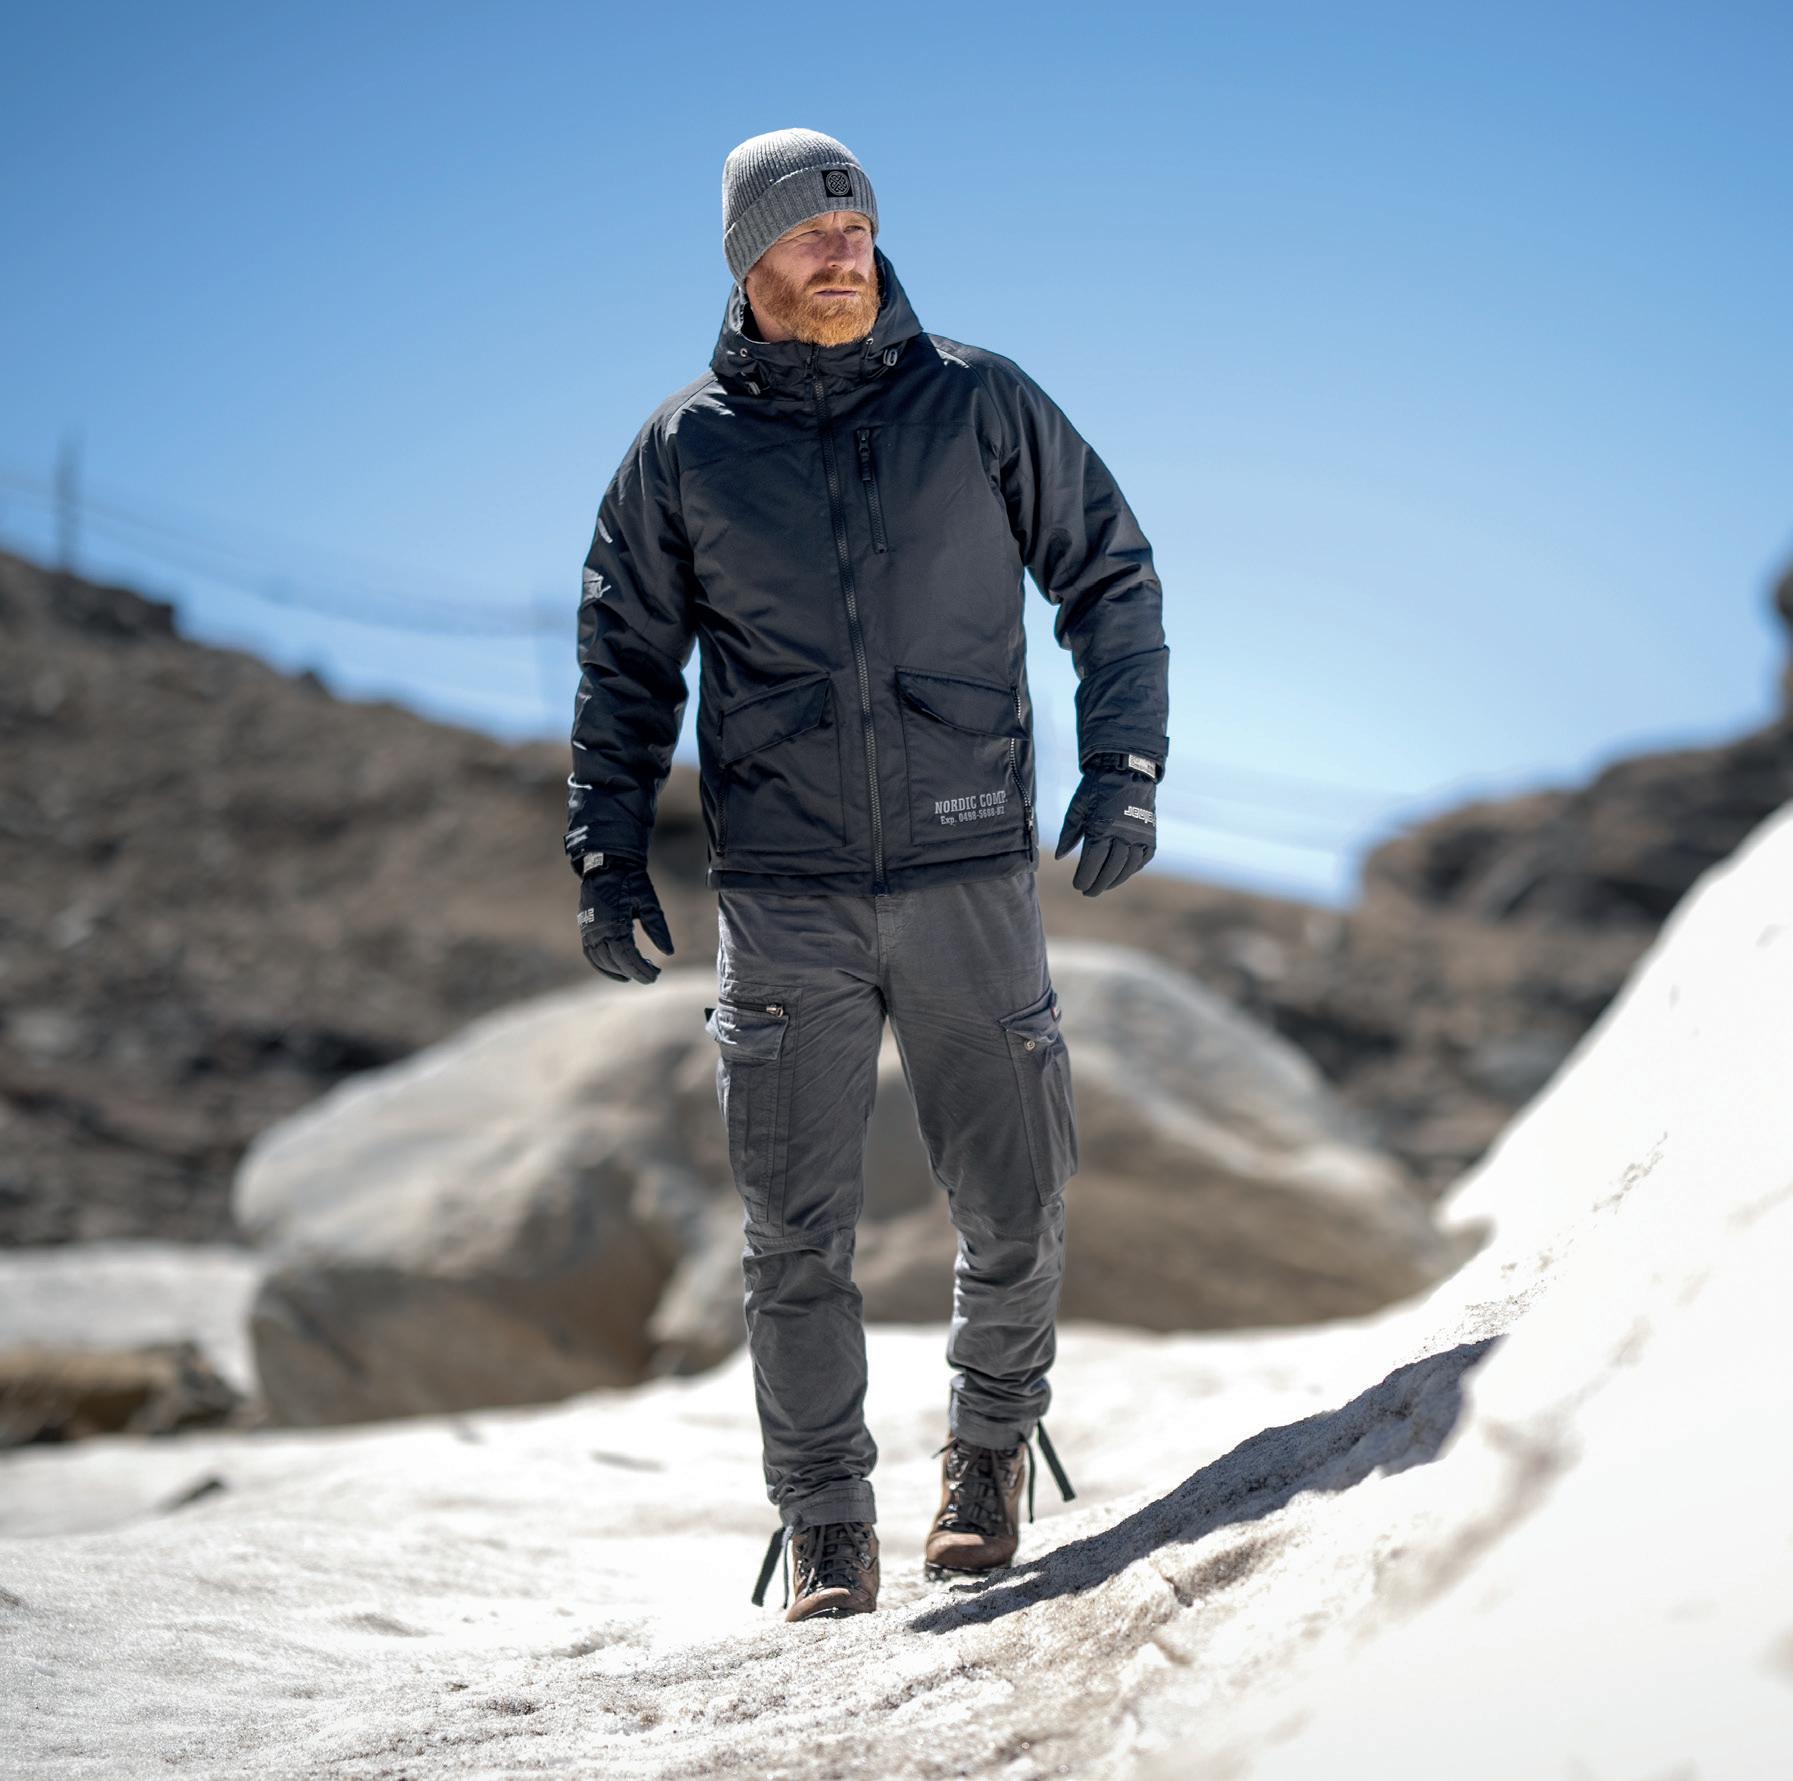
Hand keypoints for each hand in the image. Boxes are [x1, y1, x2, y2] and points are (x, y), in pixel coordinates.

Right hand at [577, 854, 674, 982]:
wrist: (607, 864)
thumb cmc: (630, 881)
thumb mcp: (648, 901)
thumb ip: (658, 927)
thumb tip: (669, 952)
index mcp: (615, 922)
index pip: (628, 955)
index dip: (641, 969)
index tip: (655, 976)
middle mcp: (599, 929)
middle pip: (616, 961)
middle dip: (633, 972)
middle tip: (650, 977)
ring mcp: (589, 930)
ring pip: (601, 960)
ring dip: (618, 971)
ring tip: (635, 975)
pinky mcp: (585, 928)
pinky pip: (590, 954)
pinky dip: (601, 966)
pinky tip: (616, 971)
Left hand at [1053, 760, 1157, 894]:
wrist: (1126, 770)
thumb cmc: (1097, 788)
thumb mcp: (1078, 807)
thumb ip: (1069, 833)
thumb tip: (1060, 858)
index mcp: (1102, 826)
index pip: (1093, 861)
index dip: (1085, 877)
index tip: (1078, 886)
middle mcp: (1123, 833)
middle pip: (1111, 868)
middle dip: (1098, 883)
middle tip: (1088, 892)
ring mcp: (1139, 835)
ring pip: (1128, 867)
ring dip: (1115, 880)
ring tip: (1103, 886)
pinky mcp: (1150, 834)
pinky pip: (1142, 859)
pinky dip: (1132, 869)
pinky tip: (1122, 874)